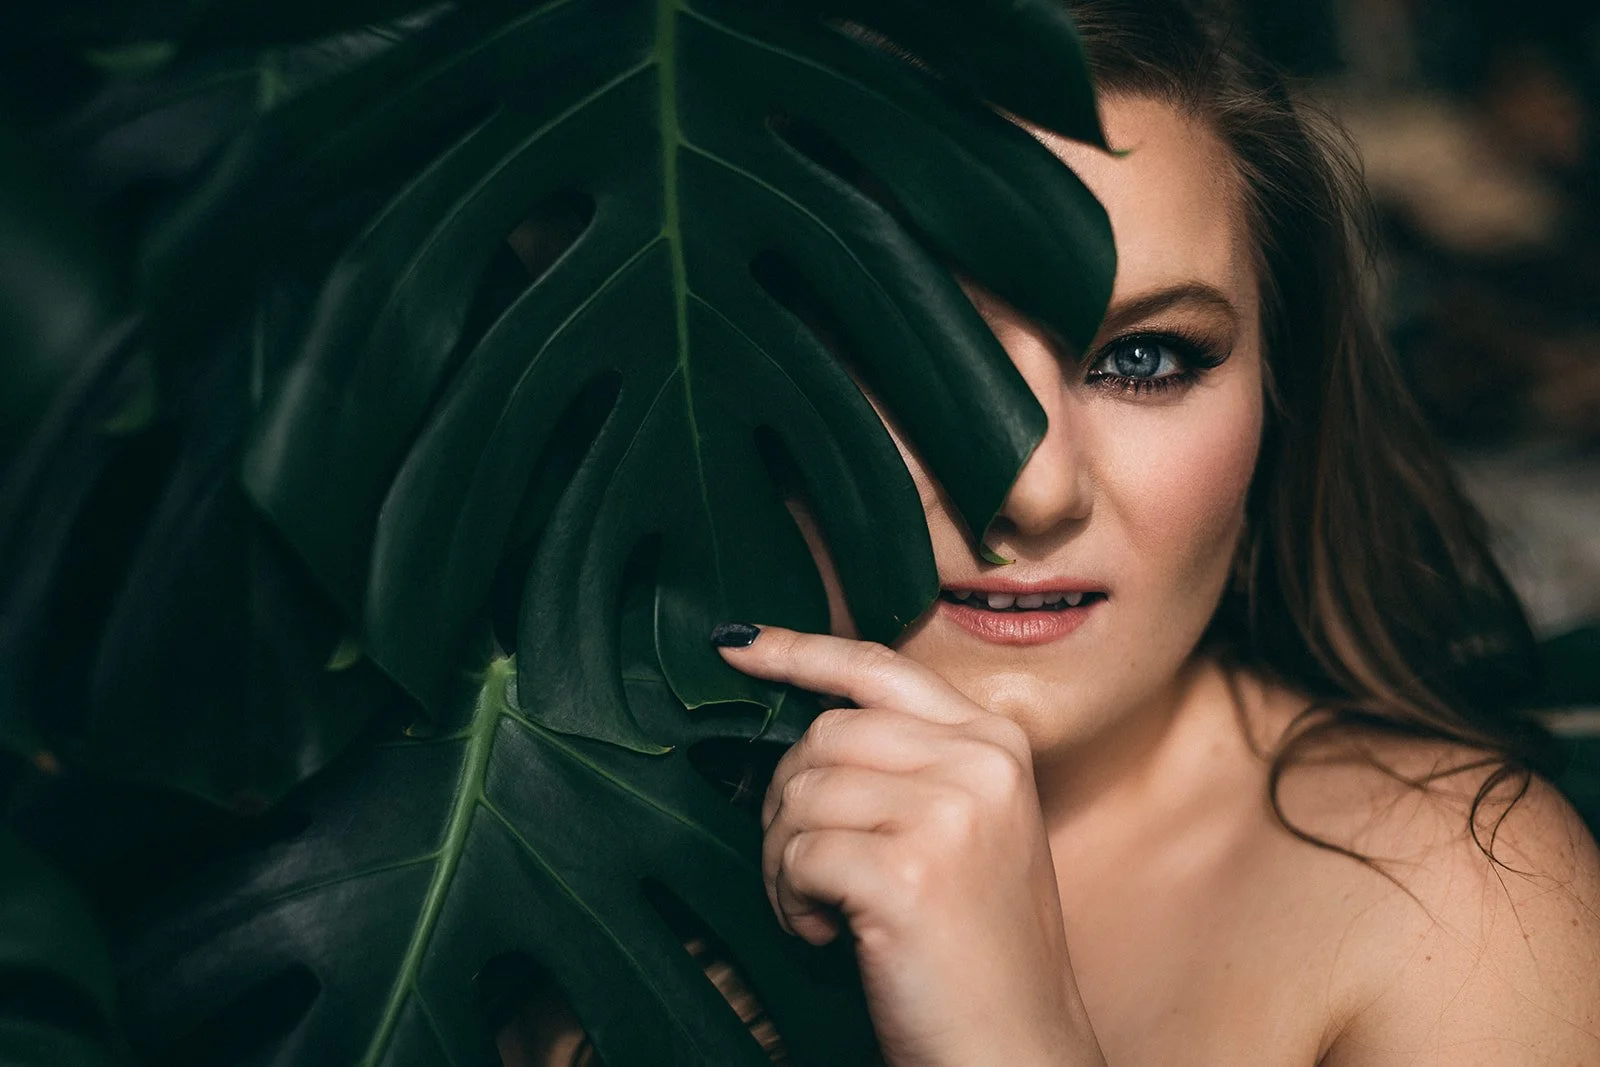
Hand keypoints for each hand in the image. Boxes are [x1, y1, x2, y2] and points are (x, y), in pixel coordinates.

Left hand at [713, 624, 1105, 1066]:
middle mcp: (979, 762)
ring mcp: (948, 813)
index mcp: (995, 742)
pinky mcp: (908, 871)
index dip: (799, 651)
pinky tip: (827, 933)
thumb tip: (808, 725)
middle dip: (787, 802)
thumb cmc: (974, 948)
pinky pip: (798, 855)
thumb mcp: (967, 828)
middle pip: (825, 734)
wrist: (1014, 1048)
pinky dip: (791, 902)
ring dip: (786, 861)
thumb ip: (909, 763)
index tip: (737, 647)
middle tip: (802, 867)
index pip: (879, 668)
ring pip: (802, 794)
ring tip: (821, 909)